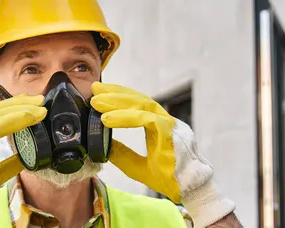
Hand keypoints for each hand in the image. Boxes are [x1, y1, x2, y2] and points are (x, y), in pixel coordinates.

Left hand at [90, 82, 234, 226]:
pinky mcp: (171, 133)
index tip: (98, 93)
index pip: (137, 104)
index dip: (118, 96)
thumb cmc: (169, 178)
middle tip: (94, 89)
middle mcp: (164, 121)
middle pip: (138, 99)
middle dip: (115, 92)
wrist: (190, 191)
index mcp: (158, 126)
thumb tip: (101, 143)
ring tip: (96, 102)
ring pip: (142, 104)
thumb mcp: (136, 165)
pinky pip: (147, 119)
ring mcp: (170, 125)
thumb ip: (121, 153)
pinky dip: (125, 117)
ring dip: (117, 101)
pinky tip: (107, 119)